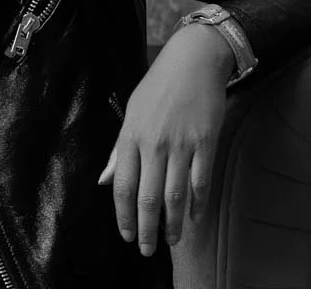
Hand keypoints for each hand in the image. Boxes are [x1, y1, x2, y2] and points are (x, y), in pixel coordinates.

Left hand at [97, 24, 233, 256]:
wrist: (192, 61)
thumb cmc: (158, 86)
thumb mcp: (131, 112)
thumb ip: (119, 150)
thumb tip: (104, 180)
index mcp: (131, 135)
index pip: (123, 185)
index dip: (123, 214)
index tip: (124, 234)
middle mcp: (154, 142)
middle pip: (148, 197)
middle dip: (146, 228)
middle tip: (145, 249)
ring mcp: (181, 144)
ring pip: (175, 196)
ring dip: (173, 224)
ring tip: (172, 241)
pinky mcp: (206, 143)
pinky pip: (201, 182)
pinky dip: (198, 204)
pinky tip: (195, 218)